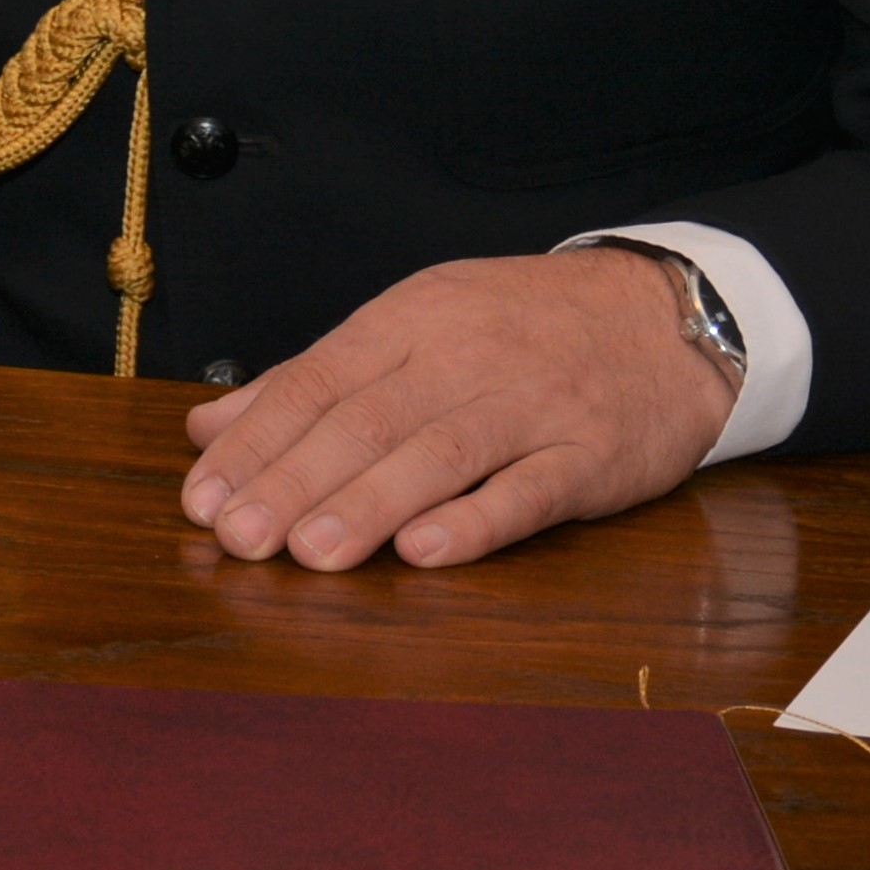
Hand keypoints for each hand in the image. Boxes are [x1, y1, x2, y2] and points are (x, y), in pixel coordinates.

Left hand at [176, 245, 734, 572]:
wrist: (665, 316)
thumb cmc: (520, 329)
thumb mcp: (415, 328)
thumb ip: (313, 380)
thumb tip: (209, 426)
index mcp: (411, 320)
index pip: (317, 381)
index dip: (257, 442)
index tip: (203, 500)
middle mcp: (465, 355)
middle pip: (368, 420)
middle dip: (294, 481)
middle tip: (238, 539)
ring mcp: (532, 405)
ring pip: (440, 453)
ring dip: (369, 504)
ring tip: (308, 553)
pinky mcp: (591, 454)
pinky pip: (531, 488)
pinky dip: (477, 521)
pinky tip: (427, 552)